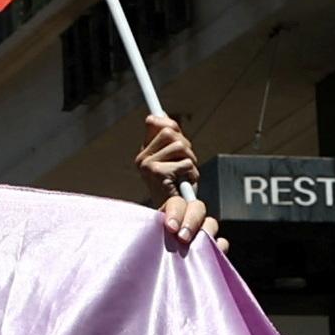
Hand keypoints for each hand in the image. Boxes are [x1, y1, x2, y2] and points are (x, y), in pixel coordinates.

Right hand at [131, 111, 217, 250]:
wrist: (172, 218)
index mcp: (144, 152)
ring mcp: (147, 166)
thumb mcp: (173, 162)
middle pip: (170, 131)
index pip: (154, 122)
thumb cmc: (176, 191)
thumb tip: (163, 116)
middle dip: (186, 147)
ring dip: (191, 162)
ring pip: (180, 146)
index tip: (175, 127)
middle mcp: (142, 158)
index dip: (169, 123)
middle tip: (186, 163)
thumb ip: (170, 142)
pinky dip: (191, 174)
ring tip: (185, 176)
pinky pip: (184, 163)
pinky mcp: (157, 174)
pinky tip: (185, 184)